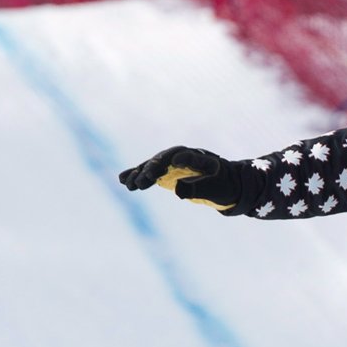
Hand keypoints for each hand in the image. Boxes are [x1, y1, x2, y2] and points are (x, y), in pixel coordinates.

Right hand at [118, 146, 239, 209]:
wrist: (224, 183)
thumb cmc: (223, 184)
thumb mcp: (217, 187)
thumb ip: (200, 187)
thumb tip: (178, 190)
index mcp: (198, 156)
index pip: (186, 156)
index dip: (181, 159)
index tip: (175, 162)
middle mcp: (181, 156)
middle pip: (164, 160)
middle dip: (153, 169)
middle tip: (143, 181)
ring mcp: (171, 163)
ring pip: (152, 165)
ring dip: (140, 174)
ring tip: (129, 185)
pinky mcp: (164, 172)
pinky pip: (147, 171)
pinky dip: (135, 174)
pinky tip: (122, 180)